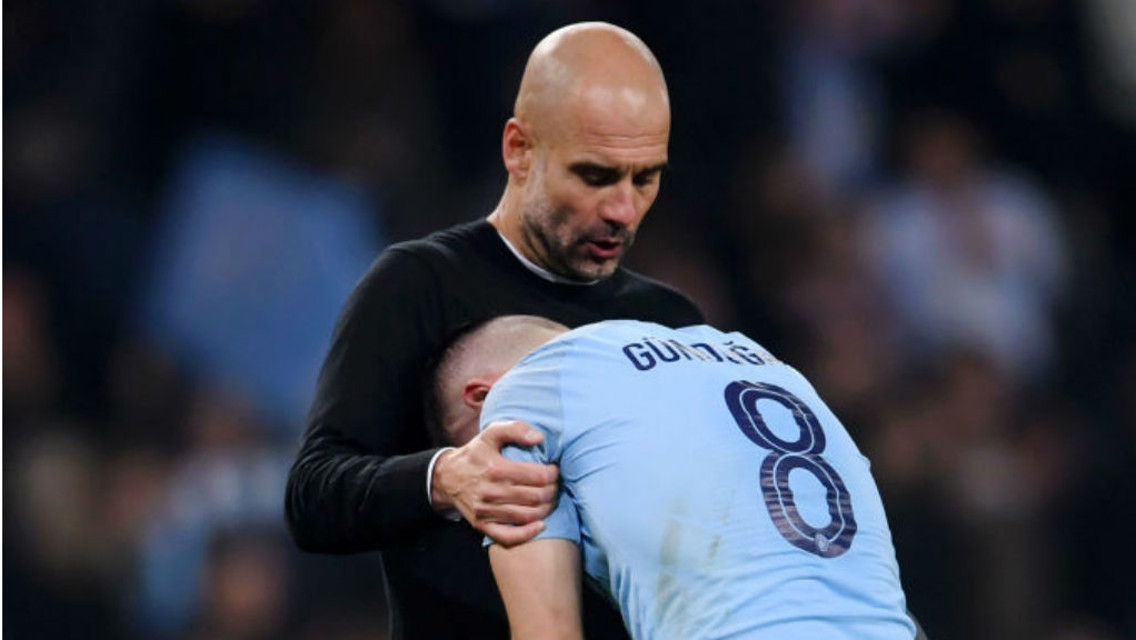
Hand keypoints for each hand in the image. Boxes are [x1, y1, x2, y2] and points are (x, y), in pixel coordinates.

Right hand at [432, 420, 558, 546]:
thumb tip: (539, 438)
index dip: (552, 474)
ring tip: (550, 499)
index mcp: (497, 469)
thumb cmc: (475, 454)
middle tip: (555, 485)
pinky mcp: (481, 525)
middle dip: (552, 490)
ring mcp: (486, 511)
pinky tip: (540, 525)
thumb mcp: (490, 433)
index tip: (554, 470)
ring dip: (546, 509)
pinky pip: (508, 536)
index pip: (538, 476)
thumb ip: (515, 429)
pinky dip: (527, 533)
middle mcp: (492, 492)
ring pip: (527, 515)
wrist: (446, 477)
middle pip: (536, 497)